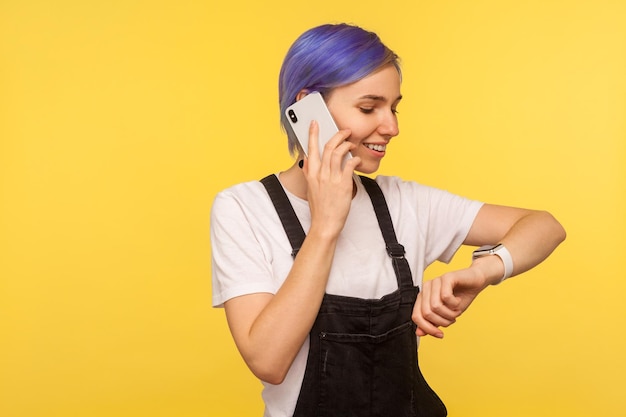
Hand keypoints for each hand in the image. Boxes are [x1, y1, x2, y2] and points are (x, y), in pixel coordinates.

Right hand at [302, 121, 360, 235]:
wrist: (325, 223)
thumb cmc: (319, 208)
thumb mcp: (310, 188)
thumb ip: (309, 172)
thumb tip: (308, 158)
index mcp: (311, 173)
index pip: (311, 148)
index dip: (313, 134)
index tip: (315, 124)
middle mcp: (320, 174)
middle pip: (328, 147)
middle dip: (337, 135)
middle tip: (344, 130)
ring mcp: (331, 178)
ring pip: (339, 153)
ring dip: (347, 144)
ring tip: (352, 143)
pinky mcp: (343, 184)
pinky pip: (349, 164)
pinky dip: (354, 159)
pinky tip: (356, 159)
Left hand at [412, 266, 489, 337]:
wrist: (475, 282)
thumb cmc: (461, 296)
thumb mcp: (446, 314)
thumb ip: (432, 322)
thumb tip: (419, 333)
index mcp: (423, 297)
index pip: (416, 316)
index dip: (428, 329)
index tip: (440, 334)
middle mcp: (426, 288)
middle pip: (426, 313)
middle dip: (442, 321)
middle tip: (452, 318)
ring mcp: (435, 282)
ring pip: (435, 306)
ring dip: (450, 313)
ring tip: (456, 309)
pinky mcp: (446, 277)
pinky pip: (446, 297)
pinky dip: (455, 304)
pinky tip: (458, 301)